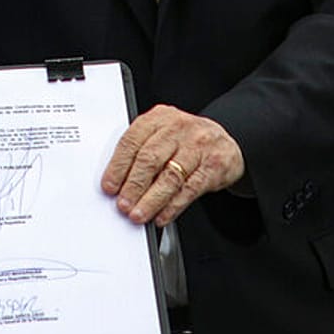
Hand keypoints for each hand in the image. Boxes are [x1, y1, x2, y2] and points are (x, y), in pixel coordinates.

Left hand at [101, 104, 244, 226]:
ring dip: (151, 200)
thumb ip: (141, 152)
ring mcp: (198, 145)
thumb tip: (118, 184)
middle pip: (150, 159)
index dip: (118, 167)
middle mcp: (178, 128)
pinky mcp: (214, 165)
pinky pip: (190, 189)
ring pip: (170, 176)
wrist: (224, 142)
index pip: (132, 141)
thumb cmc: (186, 140)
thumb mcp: (162, 135)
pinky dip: (173, 206)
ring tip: (139, 214)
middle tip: (123, 205)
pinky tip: (162, 216)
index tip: (109, 187)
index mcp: (159, 117)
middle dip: (134, 186)